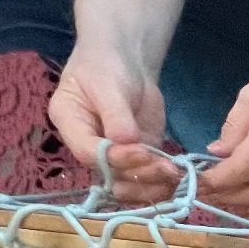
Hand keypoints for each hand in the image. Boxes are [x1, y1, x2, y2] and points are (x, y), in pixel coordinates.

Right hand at [49, 44, 178, 203]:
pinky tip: (178, 178)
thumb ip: (115, 114)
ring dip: (151, 183)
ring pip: (128, 183)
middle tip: (164, 168)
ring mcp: (113, 156)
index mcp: (70, 124)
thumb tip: (126, 140)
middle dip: (137, 174)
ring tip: (173, 173)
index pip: (88, 152)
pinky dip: (161, 182)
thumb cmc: (106, 67)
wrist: (125, 64)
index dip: (115, 158)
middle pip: (109, 174)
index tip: (142, 151)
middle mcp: (88, 147)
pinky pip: (146, 179)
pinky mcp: (137, 159)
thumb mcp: (108, 84)